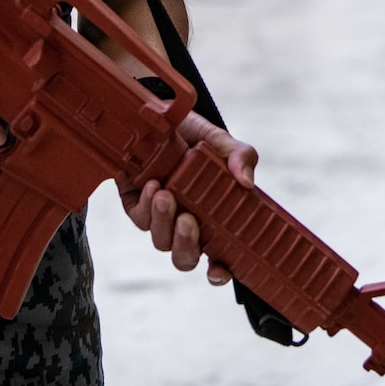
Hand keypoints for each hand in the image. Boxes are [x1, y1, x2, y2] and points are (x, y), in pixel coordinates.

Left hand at [120, 114, 257, 283]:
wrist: (157, 113)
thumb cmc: (193, 133)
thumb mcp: (219, 141)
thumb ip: (239, 156)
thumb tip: (246, 181)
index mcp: (213, 217)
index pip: (220, 257)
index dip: (220, 272)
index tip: (219, 270)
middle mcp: (187, 223)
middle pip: (185, 258)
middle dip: (186, 246)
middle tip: (188, 220)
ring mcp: (161, 217)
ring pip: (161, 241)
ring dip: (164, 222)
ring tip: (166, 194)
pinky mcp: (137, 207)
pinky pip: (140, 220)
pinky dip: (146, 206)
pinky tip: (153, 186)